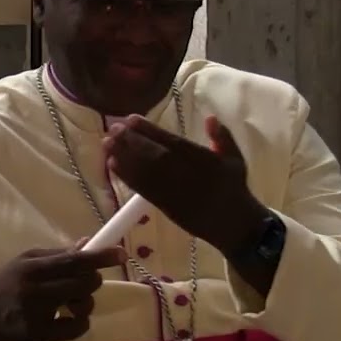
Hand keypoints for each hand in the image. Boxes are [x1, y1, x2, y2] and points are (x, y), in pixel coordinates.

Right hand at [0, 245, 125, 340]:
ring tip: (71, 302)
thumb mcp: (24, 262)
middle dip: (92, 280)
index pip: (74, 260)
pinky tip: (68, 318)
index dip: (100, 257)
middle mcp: (36, 290)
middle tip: (86, 281)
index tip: (121, 254)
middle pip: (85, 282)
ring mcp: (38, 314)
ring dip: (85, 301)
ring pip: (84, 304)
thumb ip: (56, 255)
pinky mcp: (39, 334)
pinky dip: (80, 322)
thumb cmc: (3, 283)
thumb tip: (87, 244)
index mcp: (32, 267)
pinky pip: (76, 328)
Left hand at [104, 115, 266, 253]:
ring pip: (143, 169)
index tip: (130, 119)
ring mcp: (172, 189)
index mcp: (201, 158)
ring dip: (123, 155)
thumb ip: (221, 137)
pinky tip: (112, 165)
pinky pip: (141, 188)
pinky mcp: (163, 204)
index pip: (170, 140)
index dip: (148, 129)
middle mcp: (184, 172)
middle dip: (130, 140)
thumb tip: (210, 117)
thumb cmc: (234, 188)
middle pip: (152, 152)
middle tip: (112, 129)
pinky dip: (126, 176)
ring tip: (106, 143)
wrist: (232, 223)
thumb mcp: (234, 159)